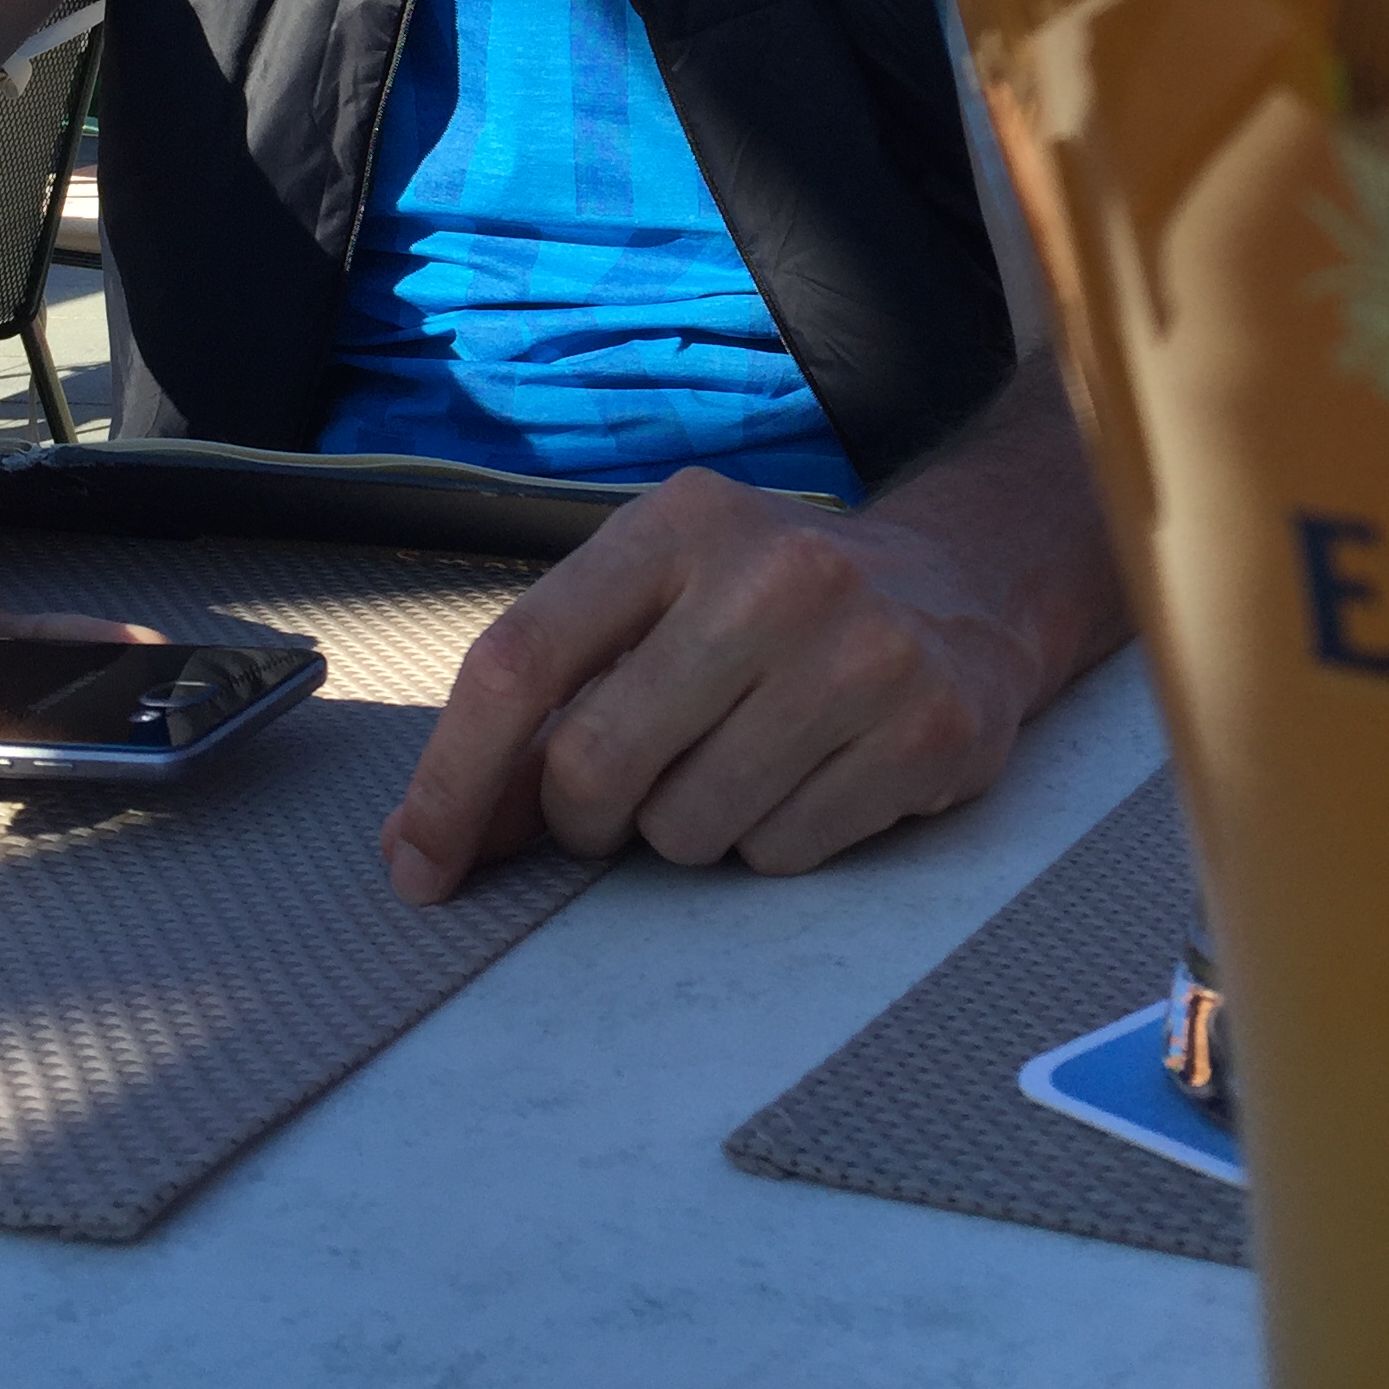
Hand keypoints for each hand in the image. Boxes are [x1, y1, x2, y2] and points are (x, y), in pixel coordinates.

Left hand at [379, 465, 1046, 892]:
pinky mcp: (930, 728)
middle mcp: (774, 571)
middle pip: (594, 764)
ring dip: (692, 832)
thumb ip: (546, 706)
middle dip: (587, 819)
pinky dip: (775, 843)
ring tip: (745, 765)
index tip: (421, 866)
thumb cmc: (773, 611)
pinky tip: (815, 777)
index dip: (452, 781)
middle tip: (626, 803)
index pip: (521, 660)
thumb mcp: (659, 607)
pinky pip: (782, 854)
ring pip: (687, 828)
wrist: (967, 590)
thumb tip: (424, 841)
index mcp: (679, 522)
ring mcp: (862, 649)